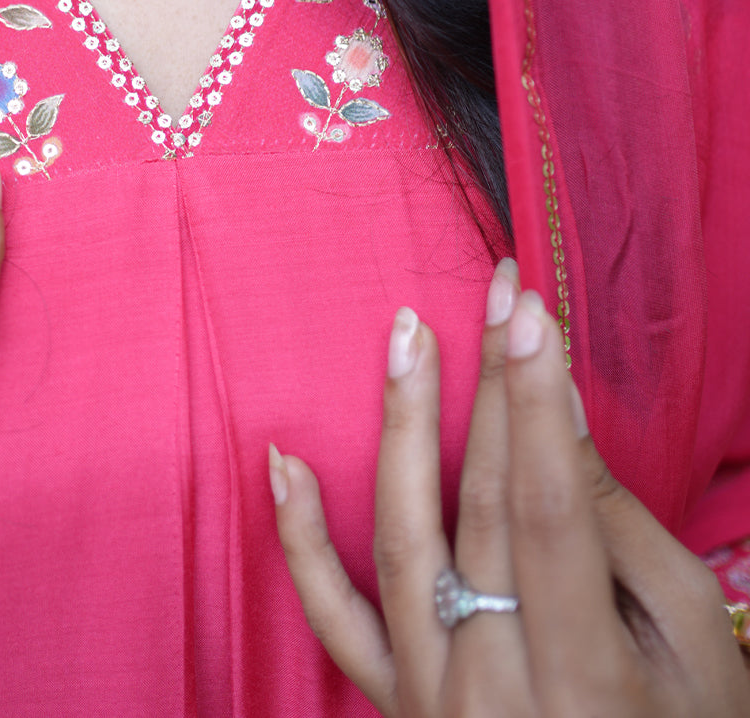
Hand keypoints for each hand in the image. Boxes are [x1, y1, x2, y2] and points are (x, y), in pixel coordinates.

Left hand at [270, 259, 749, 715]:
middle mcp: (493, 693)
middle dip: (491, 384)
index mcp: (585, 681)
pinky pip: (331, 617)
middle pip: (481, 504)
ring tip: (406, 334)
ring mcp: (430, 699)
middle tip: (494, 295)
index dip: (534, 403)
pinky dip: (302, 540)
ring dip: (401, 423)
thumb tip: (553, 416)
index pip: (546, 509)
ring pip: (403, 539)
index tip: (527, 313)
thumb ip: (619, 536)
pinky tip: (285, 462)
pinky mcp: (392, 702)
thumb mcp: (687, 643)